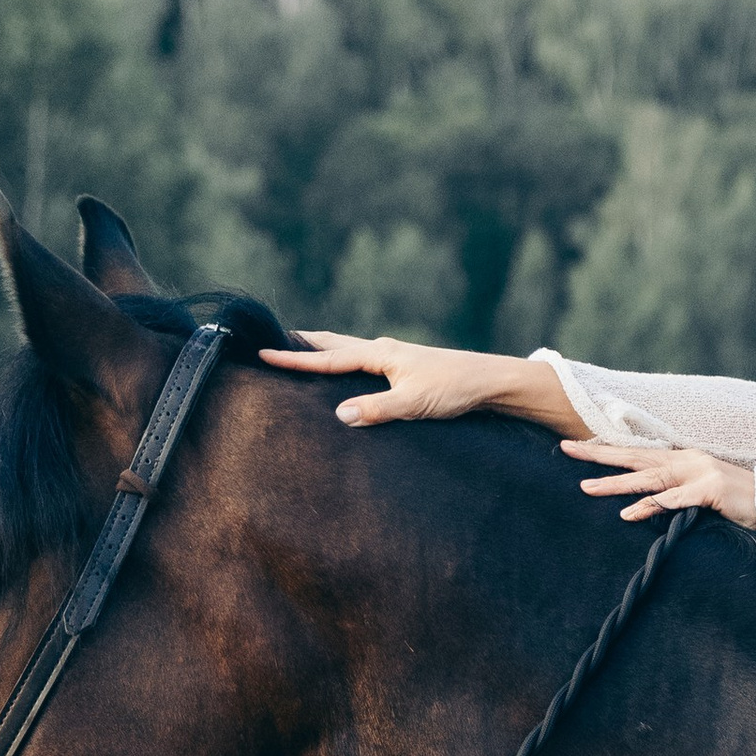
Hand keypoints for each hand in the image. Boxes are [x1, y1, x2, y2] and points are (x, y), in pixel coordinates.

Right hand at [260, 330, 554, 426]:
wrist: (492, 381)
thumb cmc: (454, 389)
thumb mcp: (413, 404)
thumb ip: (376, 410)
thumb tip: (339, 415)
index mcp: (380, 355)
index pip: (327, 359)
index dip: (294, 359)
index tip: (263, 353)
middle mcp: (385, 350)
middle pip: (334, 344)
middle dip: (305, 344)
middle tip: (276, 340)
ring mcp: (397, 356)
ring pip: (350, 349)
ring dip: (326, 350)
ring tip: (305, 350)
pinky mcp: (408, 366)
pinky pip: (366, 360)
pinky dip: (348, 360)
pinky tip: (351, 371)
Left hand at [561, 436, 755, 528]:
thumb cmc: (737, 503)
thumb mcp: (702, 494)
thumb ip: (677, 492)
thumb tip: (649, 502)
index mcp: (683, 460)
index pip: (638, 451)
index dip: (608, 449)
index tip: (577, 446)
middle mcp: (687, 461)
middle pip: (635, 456)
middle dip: (598, 454)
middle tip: (566, 450)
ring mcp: (699, 474)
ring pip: (648, 478)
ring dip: (616, 484)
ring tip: (586, 488)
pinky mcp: (709, 491)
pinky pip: (673, 500)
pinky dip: (650, 507)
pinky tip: (628, 514)